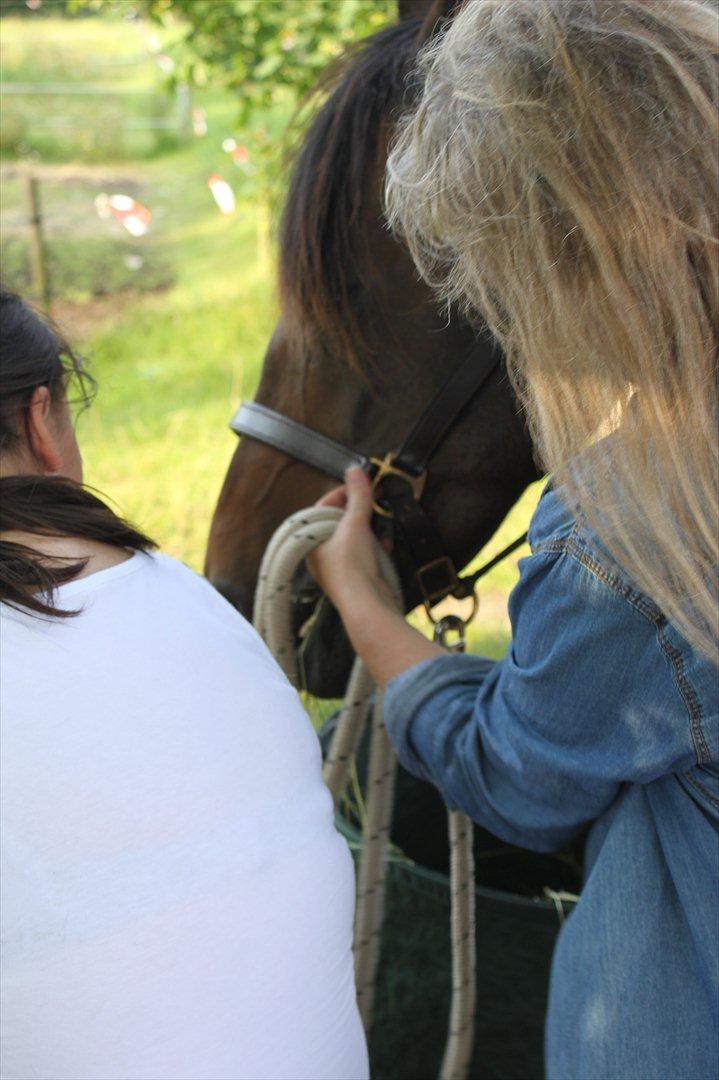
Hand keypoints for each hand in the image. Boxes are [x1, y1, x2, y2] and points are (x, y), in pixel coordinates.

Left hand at [308, 467, 393, 615]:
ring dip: (371, 527)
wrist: (365, 604)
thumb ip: (358, 496)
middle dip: (361, 510)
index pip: (324, 507)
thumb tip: (355, 469)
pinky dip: (376, 546)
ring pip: (355, 537)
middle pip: (341, 521)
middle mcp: (321, 553)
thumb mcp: (354, 524)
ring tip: (382, 522)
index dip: (344, 493)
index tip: (362, 484)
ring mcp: (338, 566)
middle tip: (377, 498)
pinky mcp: (356, 576)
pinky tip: (386, 544)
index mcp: (312, 540)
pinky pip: (365, 553)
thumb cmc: (351, 565)